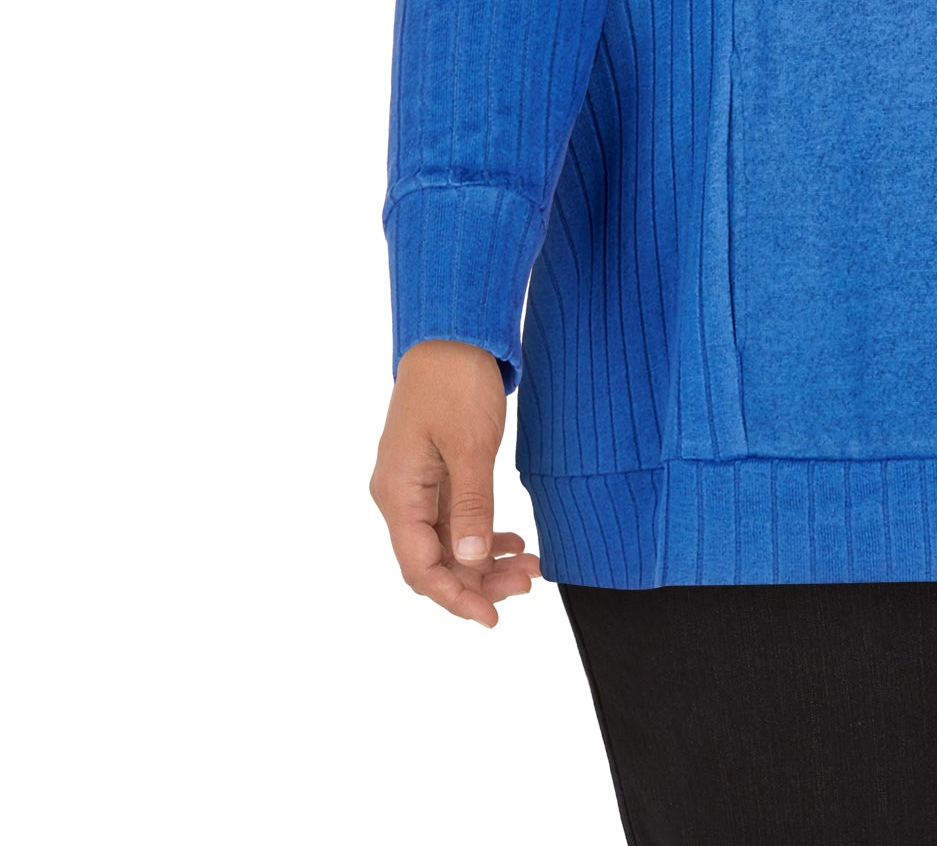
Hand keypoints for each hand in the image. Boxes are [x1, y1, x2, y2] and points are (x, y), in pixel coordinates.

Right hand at [370, 339, 540, 626]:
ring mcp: (416, 484)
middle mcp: (400, 495)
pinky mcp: (435, 472)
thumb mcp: (471, 445)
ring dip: (483, 560)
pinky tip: (511, 541)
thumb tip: (472, 559)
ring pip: (447, 542)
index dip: (455, 597)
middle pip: (433, 561)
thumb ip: (472, 505)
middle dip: (477, 582)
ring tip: (527, 567)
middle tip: (526, 585)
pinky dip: (482, 533)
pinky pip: (454, 519)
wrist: (454, 332)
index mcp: (398, 493)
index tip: (492, 616)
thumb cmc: (456, 380)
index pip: (420, 567)